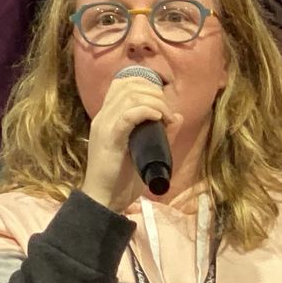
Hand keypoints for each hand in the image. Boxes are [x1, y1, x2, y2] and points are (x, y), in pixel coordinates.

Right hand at [79, 73, 181, 213]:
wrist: (104, 198)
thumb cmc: (121, 178)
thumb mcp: (144, 150)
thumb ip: (160, 133)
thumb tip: (178, 116)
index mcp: (107, 117)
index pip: (121, 84)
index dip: (144, 84)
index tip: (161, 100)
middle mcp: (103, 117)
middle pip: (128, 86)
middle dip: (154, 92)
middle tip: (167, 111)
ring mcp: (104, 126)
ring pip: (129, 96)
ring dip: (154, 101)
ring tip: (166, 116)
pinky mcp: (110, 138)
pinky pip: (128, 115)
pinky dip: (146, 111)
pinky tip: (158, 118)